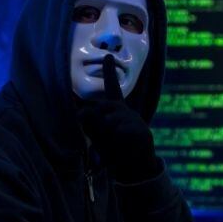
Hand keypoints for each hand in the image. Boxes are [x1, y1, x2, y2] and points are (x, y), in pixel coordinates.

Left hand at [78, 53, 160, 182]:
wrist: (134, 165)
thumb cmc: (113, 148)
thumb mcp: (98, 134)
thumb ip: (89, 122)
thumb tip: (81, 112)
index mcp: (116, 111)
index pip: (112, 88)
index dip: (109, 72)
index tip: (108, 56)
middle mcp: (125, 112)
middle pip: (104, 105)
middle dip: (98, 116)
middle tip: (102, 128)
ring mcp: (134, 121)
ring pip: (112, 119)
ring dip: (108, 129)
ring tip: (113, 136)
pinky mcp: (142, 132)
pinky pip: (122, 131)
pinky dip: (118, 138)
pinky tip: (122, 141)